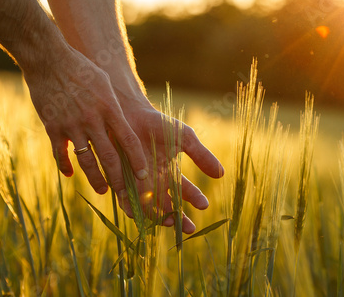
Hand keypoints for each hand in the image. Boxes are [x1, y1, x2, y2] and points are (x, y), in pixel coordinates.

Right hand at [23, 43, 149, 197]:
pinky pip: (59, 153)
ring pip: (86, 160)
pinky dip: (65, 166)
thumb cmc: (81, 68)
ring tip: (103, 190)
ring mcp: (71, 125)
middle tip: (126, 195)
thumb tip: (123, 123)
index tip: (145, 175)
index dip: (138, 160)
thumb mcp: (104, 83)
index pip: (128, 140)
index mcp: (109, 108)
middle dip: (119, 179)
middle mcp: (92, 120)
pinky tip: (69, 175)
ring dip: (95, 179)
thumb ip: (113, 105)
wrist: (48, 59)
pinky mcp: (53, 127)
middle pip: (109, 156)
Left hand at [115, 99, 224, 233]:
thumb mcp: (185, 138)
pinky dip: (134, 209)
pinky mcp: (121, 182)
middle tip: (190, 228)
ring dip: (159, 218)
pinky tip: (141, 212)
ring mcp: (138, 185)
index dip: (196, 199)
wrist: (131, 114)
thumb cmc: (158, 124)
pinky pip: (128, 201)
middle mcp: (155, 184)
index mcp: (171, 175)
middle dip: (180, 220)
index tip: (204, 204)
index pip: (186, 193)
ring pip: (149, 210)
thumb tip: (221, 174)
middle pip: (169, 208)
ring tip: (169, 220)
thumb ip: (201, 155)